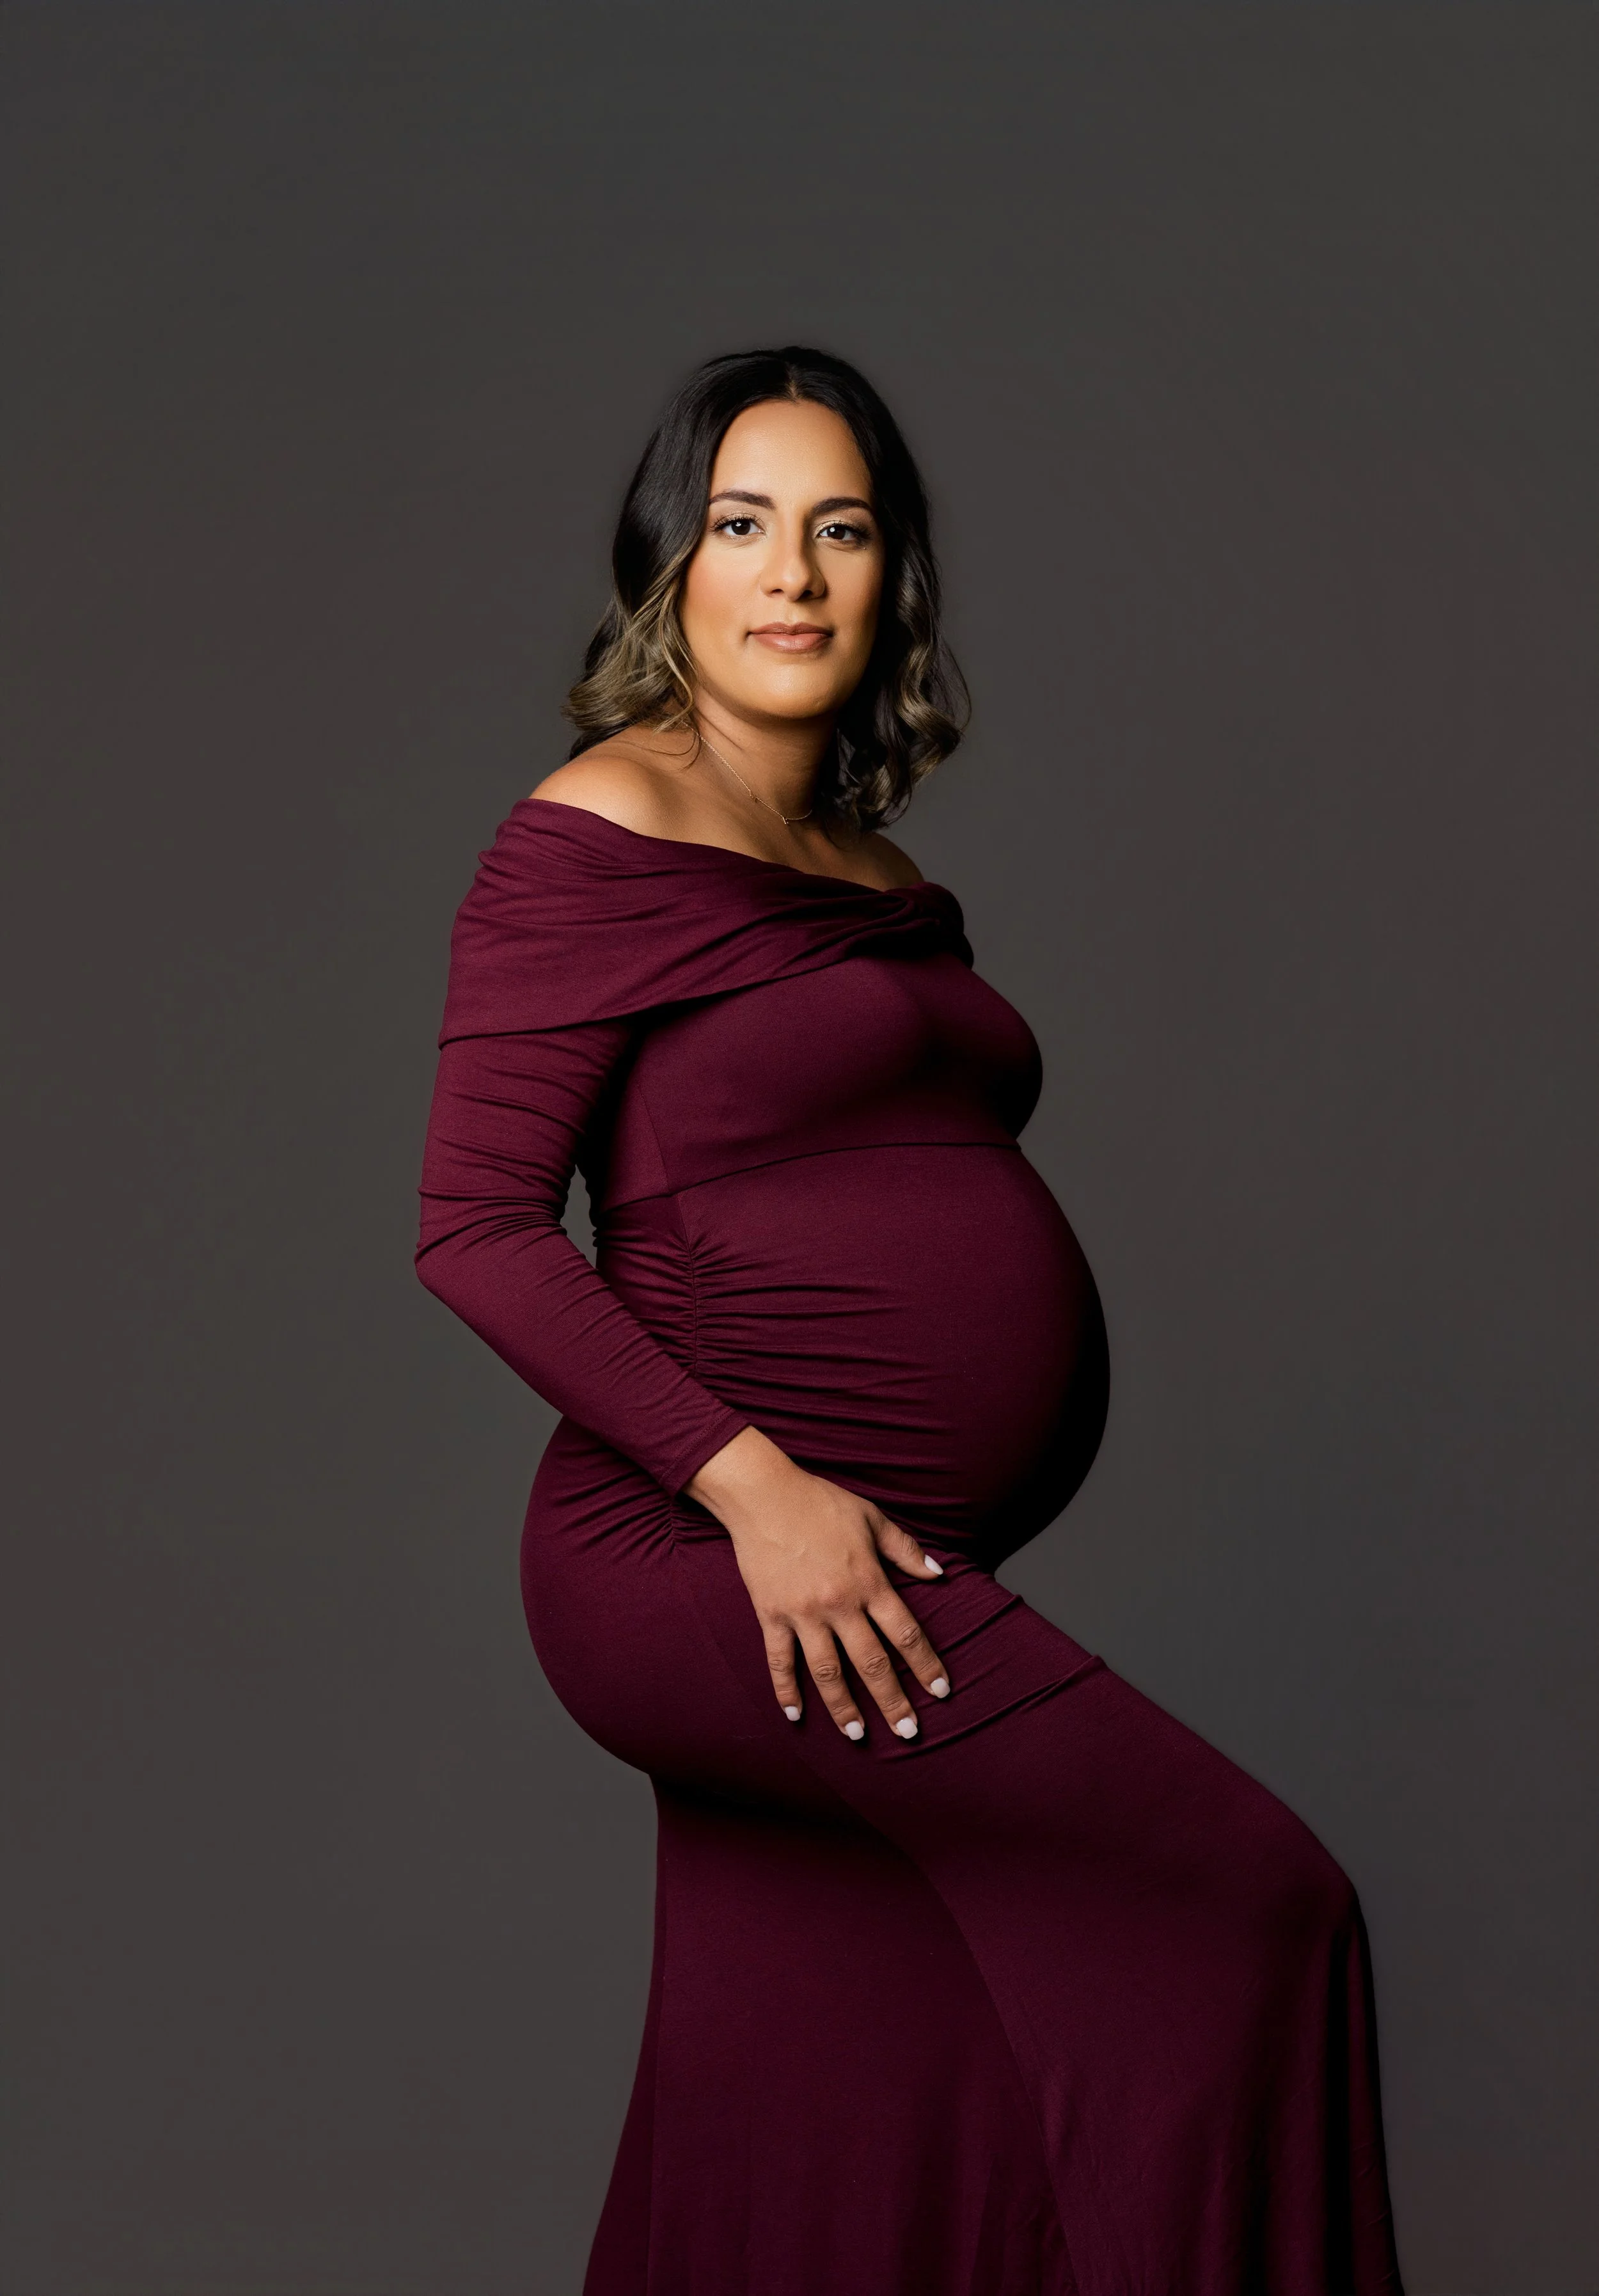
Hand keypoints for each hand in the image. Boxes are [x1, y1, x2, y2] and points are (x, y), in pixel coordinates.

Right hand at [686, 1426, 950, 1740]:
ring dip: (844, 1707)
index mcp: (868, 1580)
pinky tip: (795, 1716)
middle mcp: (839, 1603)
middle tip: (908, 1733)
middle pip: (872, 1663)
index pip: (905, 1633)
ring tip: (858, 1735)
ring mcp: (803, 1613)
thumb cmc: (821, 1502)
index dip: (926, 1664)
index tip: (941, 1692)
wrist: (764, 1494)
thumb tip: (940, 1573)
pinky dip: (786, 1690)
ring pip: (827, 1672)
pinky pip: (779, 1661)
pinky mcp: (770, 1615)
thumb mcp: (872, 1518)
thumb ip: (905, 1549)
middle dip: (893, 1701)